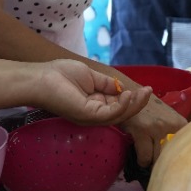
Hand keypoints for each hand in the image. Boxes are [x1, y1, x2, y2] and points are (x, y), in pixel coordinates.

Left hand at [33, 60, 151, 124]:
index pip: (117, 105)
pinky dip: (123, 107)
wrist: (41, 78)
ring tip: (144, 94)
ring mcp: (91, 116)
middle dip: (137, 104)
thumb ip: (106, 84)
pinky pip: (111, 114)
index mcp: (94, 104)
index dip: (131, 99)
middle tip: (148, 92)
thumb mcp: (90, 76)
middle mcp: (94, 113)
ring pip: (119, 116)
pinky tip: (130, 95)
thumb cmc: (60, 74)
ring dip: (134, 105)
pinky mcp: (88, 115)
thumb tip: (122, 87)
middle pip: (121, 113)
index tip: (144, 90)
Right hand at [120, 96, 185, 165]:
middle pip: (171, 156)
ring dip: (153, 164)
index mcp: (181, 124)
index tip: (171, 165)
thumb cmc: (148, 108)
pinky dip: (142, 161)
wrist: (129, 94)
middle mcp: (172, 125)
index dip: (177, 159)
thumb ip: (174, 133)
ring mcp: (158, 127)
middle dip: (164, 164)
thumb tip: (176, 156)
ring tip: (148, 163)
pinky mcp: (142, 130)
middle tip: (158, 167)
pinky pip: (145, 156)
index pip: (186, 149)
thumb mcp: (167, 117)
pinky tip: (141, 159)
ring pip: (158, 158)